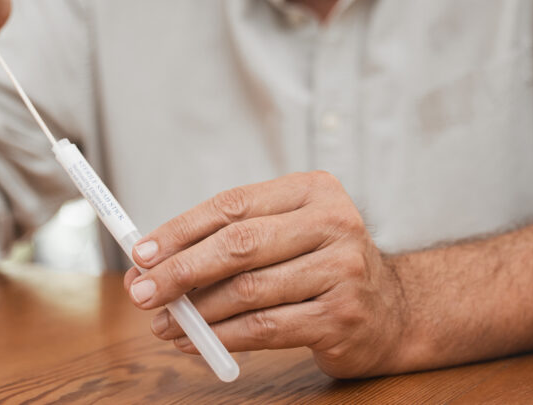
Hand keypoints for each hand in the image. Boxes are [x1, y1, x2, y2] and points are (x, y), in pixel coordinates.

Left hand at [122, 171, 406, 377]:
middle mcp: (334, 223)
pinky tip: (196, 342)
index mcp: (314, 190)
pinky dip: (222, 338)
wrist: (391, 310)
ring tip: (164, 324)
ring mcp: (343, 271)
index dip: (181, 229)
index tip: (141, 253)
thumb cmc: (320, 265)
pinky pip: (266, 329)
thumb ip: (230, 238)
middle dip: (180, 270)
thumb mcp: (287, 233)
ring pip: (249, 291)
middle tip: (142, 292)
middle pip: (240, 245)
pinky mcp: (342, 317)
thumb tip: (153, 261)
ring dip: (195, 312)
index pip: (234, 205)